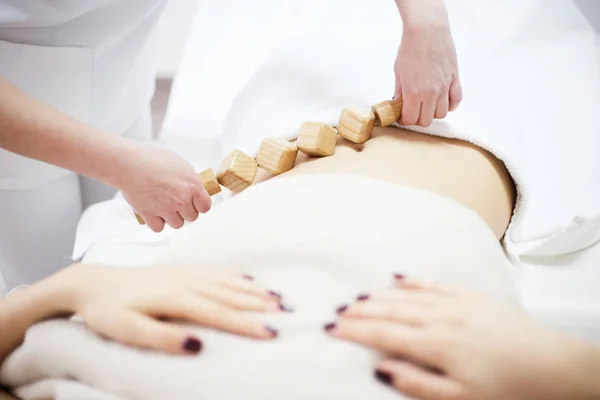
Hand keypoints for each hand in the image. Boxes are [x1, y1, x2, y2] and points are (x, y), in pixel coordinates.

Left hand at [55, 264, 284, 354]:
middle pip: (230, 295)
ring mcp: (186, 273)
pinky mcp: (182, 270)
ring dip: (254, 290)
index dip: (246, 324)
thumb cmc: (108, 311)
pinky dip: (237, 277)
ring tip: (279, 298)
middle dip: (260, 305)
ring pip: (227, 281)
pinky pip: (217, 271)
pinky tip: (250, 282)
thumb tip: (197, 345)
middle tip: (289, 314)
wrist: (93, 283)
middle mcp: (186, 281)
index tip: (271, 334)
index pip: (218, 313)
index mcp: (176, 298)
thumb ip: (162, 338)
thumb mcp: (127, 330)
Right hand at [116, 143, 210, 231]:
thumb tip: (191, 185)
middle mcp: (181, 200)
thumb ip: (188, 179)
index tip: (196, 203)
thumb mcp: (179, 164)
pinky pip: (159, 228)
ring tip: (165, 206)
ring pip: (177, 224)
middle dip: (186, 211)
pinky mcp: (150, 215)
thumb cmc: (151, 158)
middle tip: (177, 202)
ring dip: (172, 218)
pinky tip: (154, 213)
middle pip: (192, 217)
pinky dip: (157, 223)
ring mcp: (166, 209)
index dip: (200, 205)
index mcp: (192, 186)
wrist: (128, 163)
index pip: (205, 206)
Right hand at [326, 278, 599, 399]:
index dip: (356, 330)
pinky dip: (413, 281)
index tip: (332, 327)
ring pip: (408, 295)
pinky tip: (398, 279)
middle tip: (337, 311)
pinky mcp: (473, 296)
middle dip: (361, 311)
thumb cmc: (511, 388)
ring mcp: (458, 302)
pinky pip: (435, 283)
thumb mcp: (462, 399)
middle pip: (392, 311)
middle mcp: (443, 317)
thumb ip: (418, 383)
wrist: (557, 367)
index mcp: (438, 344)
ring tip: (358, 297)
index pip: (385, 334)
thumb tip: (382, 368)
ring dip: (380, 296)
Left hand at [394, 11, 462, 126]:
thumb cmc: (410, 49)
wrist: (427, 31)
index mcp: (413, 92)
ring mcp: (444, 87)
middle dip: (418, 118)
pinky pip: (456, 100)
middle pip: (427, 121)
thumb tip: (398, 103)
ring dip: (433, 112)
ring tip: (427, 104)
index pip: (411, 119)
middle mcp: (430, 93)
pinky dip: (450, 104)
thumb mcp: (398, 72)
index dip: (404, 120)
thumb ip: (399, 91)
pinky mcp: (455, 79)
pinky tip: (443, 99)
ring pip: (442, 114)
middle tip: (413, 110)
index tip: (402, 116)